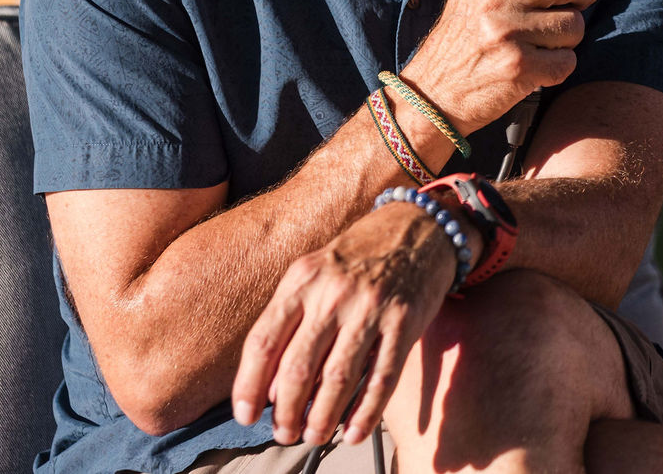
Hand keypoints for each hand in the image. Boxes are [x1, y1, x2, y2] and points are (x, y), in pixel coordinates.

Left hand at [232, 203, 473, 446]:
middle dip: (286, 412)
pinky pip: (381, 379)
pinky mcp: (405, 322)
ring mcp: (371, 308)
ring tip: (314, 436)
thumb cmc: (357, 258)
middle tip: (284, 433)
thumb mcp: (314, 274)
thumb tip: (272, 386)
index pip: (264, 342)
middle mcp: (333, 293)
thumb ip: (291, 321)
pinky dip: (365, 413)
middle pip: (298, 368)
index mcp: (302, 280)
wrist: (416, 227)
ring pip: (338, 380)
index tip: (246, 416)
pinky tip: (353, 432)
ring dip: (322, 419)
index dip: (249, 386)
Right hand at [400, 0, 611, 134]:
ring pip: (576, 23)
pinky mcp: (520, 68)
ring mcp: (508, 33)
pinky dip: (561, 63)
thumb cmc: (461, 35)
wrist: (434, 92)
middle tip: (575, 0)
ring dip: (570, 33)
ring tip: (543, 39)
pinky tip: (538, 63)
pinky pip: (568, 60)